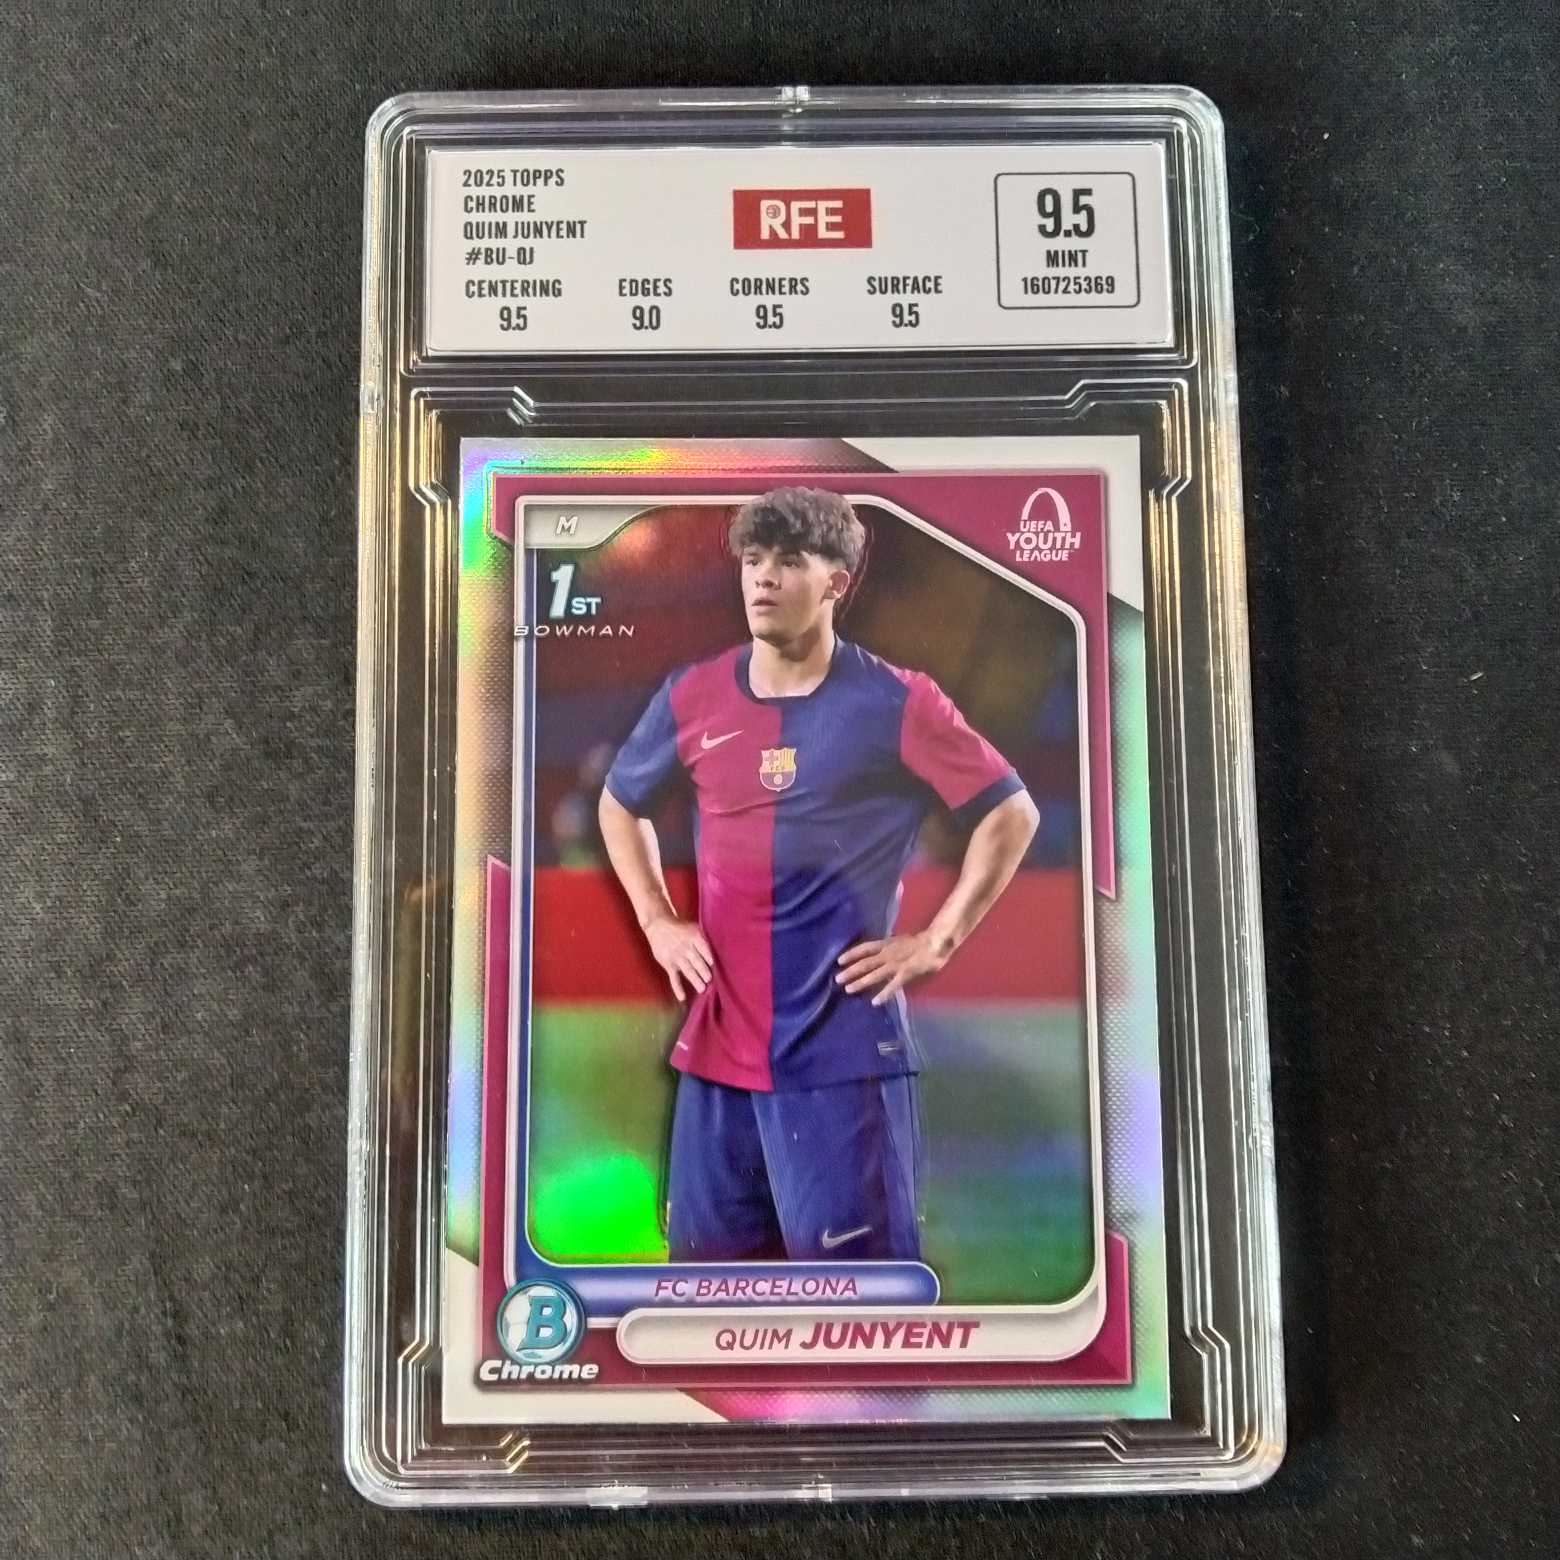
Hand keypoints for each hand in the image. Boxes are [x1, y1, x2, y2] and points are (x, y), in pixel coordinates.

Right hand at [644, 914, 713, 1001]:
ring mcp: (676, 957)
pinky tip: (682, 998)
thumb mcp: (694, 928)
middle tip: (709, 979)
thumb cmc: (681, 928)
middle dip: (703, 970)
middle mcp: (685, 948)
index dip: (708, 956)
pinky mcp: (668, 965)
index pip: (702, 947)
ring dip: (694, 980)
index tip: (713, 964)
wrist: (658, 925)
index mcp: (693, 937)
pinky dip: (677, 988)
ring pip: (687, 970)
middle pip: (696, 960)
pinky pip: (674, 978)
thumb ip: (705, 940)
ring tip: (702, 989)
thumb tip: (719, 954)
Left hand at [835, 931, 951, 1006]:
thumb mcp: (897, 940)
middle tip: (837, 979)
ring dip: (861, 982)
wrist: (934, 943)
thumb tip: (874, 952)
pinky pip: (892, 985)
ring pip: (875, 974)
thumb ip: (886, 947)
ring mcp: (895, 964)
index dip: (851, 954)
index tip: (839, 960)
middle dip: (850, 971)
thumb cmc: (917, 942)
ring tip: (848, 989)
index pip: (864, 948)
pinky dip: (884, 994)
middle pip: (865, 963)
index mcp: (886, 944)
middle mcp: (887, 954)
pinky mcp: (905, 974)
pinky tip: (875, 1002)